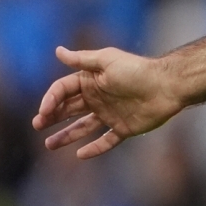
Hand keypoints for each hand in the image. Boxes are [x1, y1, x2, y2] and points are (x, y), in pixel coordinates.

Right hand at [32, 46, 186, 157]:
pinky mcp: (124, 128)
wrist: (168, 86)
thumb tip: (58, 51)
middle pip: (68, 109)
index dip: (50, 100)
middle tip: (37, 125)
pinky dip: (95, 148)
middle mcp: (98, 97)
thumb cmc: (137, 70)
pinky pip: (106, 140)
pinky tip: (80, 154)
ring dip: (66, 135)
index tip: (43, 112)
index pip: (62, 90)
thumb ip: (82, 59)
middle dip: (51, 117)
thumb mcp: (107, 61)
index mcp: (91, 80)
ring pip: (83, 127)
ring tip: (49, 145)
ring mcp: (110, 114)